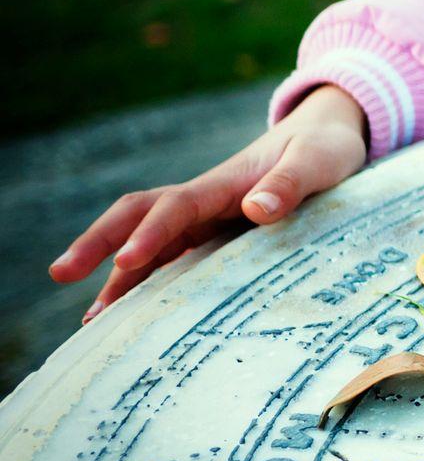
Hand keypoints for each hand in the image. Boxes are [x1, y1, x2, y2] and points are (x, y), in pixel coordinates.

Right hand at [48, 84, 368, 319]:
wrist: (326, 137)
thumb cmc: (323, 150)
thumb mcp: (317, 162)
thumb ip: (291, 183)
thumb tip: (256, 208)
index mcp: (223, 183)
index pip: (174, 207)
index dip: (150, 234)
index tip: (127, 262)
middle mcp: (204, 201)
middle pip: (137, 217)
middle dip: (98, 243)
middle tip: (60, 274)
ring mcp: (205, 218)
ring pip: (148, 243)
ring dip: (117, 276)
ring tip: (93, 323)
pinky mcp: (214, 235)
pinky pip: (171, 259)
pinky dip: (147, 284)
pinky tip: (132, 317)